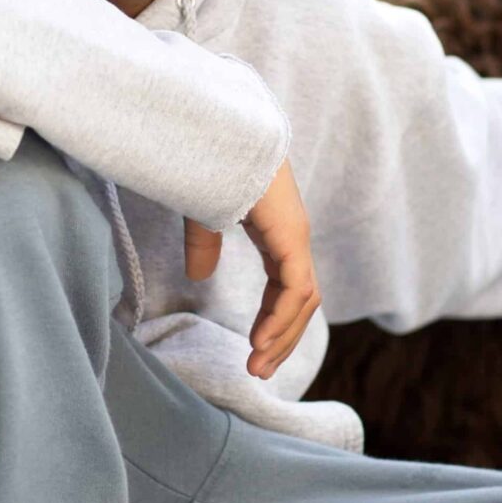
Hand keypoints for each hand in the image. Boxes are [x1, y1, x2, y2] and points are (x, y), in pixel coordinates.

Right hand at [184, 157, 320, 379]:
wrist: (219, 131)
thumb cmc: (211, 163)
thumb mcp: (205, 214)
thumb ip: (205, 244)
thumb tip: (199, 274)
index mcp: (278, 234)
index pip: (286, 289)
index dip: (273, 322)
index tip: (253, 351)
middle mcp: (293, 238)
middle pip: (299, 302)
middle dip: (280, 340)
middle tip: (258, 371)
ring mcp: (295, 236)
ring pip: (302, 301)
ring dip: (282, 337)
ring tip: (257, 365)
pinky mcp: (291, 235)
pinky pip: (295, 287)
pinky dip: (282, 317)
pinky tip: (261, 340)